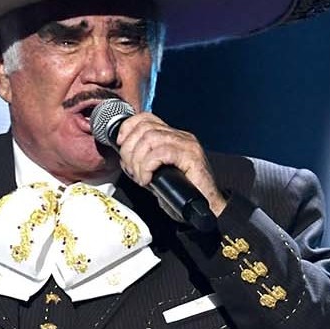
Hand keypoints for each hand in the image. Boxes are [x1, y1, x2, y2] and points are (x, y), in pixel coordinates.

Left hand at [111, 110, 225, 216]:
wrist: (208, 210)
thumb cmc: (185, 195)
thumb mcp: (158, 174)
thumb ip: (144, 163)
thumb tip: (125, 158)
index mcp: (174, 136)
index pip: (146, 118)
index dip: (128, 128)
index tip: (121, 145)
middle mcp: (182, 136)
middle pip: (145, 128)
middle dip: (129, 148)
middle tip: (130, 169)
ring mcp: (188, 145)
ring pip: (150, 139)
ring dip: (137, 159)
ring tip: (139, 176)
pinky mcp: (191, 156)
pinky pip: (160, 153)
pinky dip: (147, 166)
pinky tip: (147, 180)